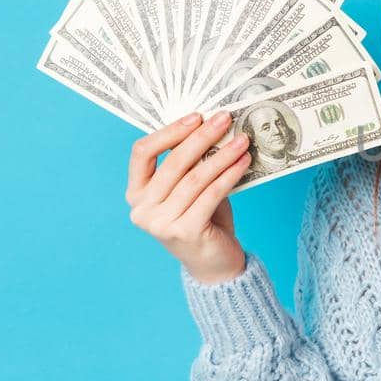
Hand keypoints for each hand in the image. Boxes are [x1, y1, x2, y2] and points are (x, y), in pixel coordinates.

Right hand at [126, 110, 251, 283]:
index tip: (196, 116)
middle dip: (202, 137)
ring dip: (222, 155)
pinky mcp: (184, 232)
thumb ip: (191, 163)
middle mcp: (142, 209)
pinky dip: (229, 175)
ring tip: (242, 140)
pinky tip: (244, 162)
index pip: (142, 152)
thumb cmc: (203, 219)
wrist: (214, 264)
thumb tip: (211, 125)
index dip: (169, 131)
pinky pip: (210, 195)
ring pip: (195, 178)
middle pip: (173, 163)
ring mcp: (160, 223)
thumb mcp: (191, 188)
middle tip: (225, 119)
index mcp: (136, 192)